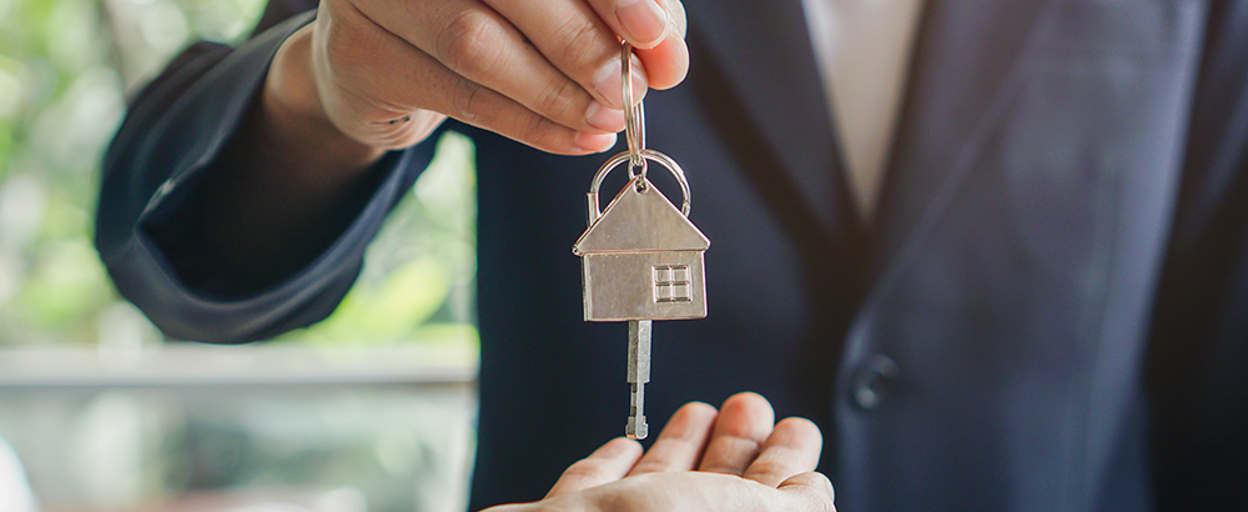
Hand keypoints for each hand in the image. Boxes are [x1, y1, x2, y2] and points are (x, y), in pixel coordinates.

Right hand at [269, 0, 688, 157]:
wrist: (380, 56)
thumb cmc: (482, 14)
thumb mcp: (552, 3)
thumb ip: (611, 16)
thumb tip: (665, 55)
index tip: (655, 32)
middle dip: (583, 44)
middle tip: (631, 89)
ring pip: (476, 46)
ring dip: (556, 93)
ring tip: (608, 118)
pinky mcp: (358, 52)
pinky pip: (460, 97)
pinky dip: (530, 125)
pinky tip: (577, 137)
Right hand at [484, 392, 835, 511]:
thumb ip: (798, 503)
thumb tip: (813, 490)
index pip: (772, 505)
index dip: (789, 464)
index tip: (796, 428)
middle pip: (717, 495)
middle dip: (738, 445)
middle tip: (751, 405)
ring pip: (661, 491)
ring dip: (683, 446)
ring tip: (702, 411)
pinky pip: (596, 492)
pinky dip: (613, 465)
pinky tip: (626, 445)